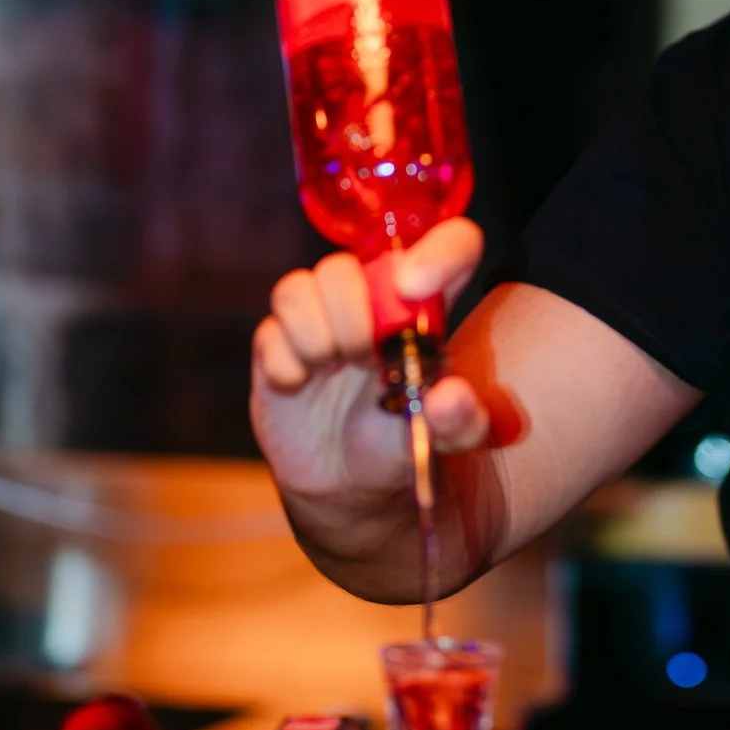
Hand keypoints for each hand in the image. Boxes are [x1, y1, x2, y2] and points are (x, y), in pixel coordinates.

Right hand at [250, 219, 491, 543]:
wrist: (348, 484)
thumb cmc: (401, 440)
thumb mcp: (446, 439)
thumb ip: (460, 421)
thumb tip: (449, 397)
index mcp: (421, 309)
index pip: (450, 244)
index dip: (439, 251)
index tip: (415, 289)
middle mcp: (367, 301)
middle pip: (345, 263)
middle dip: (352, 315)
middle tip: (364, 359)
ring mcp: (317, 320)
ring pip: (298, 285)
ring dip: (315, 334)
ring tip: (331, 369)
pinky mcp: (276, 346)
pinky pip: (268, 331)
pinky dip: (285, 363)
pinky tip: (301, 387)